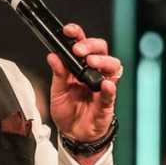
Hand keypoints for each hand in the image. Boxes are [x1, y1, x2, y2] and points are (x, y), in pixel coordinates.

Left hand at [48, 23, 121, 151]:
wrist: (73, 134)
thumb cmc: (68, 111)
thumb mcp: (57, 91)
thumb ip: (57, 74)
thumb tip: (52, 56)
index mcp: (79, 67)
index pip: (83, 44)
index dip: (78, 34)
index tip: (69, 31)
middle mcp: (94, 73)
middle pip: (101, 49)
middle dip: (90, 45)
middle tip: (78, 50)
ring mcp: (102, 86)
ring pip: (113, 66)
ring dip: (102, 61)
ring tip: (91, 62)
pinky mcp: (107, 102)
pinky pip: (111, 92)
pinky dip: (109, 87)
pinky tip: (105, 84)